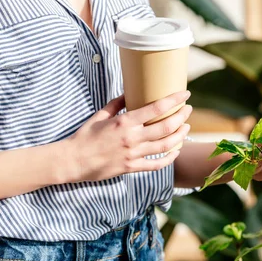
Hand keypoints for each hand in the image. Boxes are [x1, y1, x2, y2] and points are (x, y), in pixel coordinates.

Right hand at [68, 91, 192, 181]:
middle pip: (166, 127)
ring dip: (180, 135)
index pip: (156, 108)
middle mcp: (132, 138)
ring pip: (166, 145)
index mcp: (125, 122)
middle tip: (188, 110)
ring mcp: (133, 154)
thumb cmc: (85, 136)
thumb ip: (117, 104)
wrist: (73, 161)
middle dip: (182, 116)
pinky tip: (176, 150)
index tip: (185, 94)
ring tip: (187, 127)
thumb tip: (130, 92)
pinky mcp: (132, 168)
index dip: (174, 100)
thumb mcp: (100, 115)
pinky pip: (156, 164)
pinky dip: (169, 158)